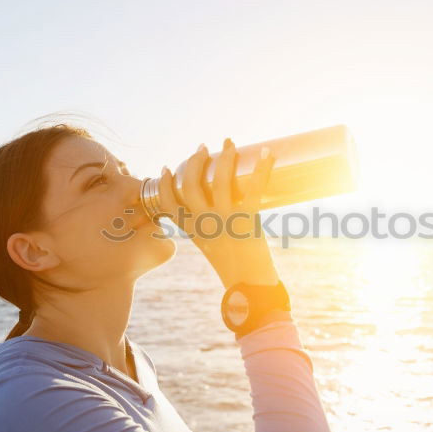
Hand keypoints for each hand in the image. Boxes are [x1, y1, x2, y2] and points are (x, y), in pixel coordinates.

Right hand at [156, 138, 279, 289]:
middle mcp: (205, 224)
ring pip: (220, 181)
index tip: (168, 168)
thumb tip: (217, 204)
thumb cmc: (233, 267)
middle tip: (203, 149)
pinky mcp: (248, 221)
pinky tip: (267, 153)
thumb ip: (209, 227)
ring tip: (229, 144)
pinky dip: (262, 168)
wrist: (250, 287)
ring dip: (225, 158)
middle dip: (195, 162)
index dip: (164, 184)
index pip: (168, 204)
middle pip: (190, 185)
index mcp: (193, 231)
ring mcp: (225, 221)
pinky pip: (254, 189)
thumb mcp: (211, 246)